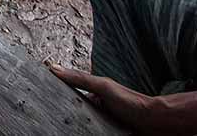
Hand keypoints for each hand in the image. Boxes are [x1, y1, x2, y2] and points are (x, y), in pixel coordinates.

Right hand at [47, 65, 164, 133]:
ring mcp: (103, 124)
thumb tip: (54, 67)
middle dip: (63, 116)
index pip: (70, 96)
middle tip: (49, 121)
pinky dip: (84, 133)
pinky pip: (90, 133)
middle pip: (74, 114)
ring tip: (58, 129)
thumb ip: (80, 78)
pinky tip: (76, 133)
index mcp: (94, 96)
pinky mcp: (108, 134)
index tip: (41, 99)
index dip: (57, 98)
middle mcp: (97, 110)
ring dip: (74, 127)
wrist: (155, 123)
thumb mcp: (103, 86)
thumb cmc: (131, 102)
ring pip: (81, 126)